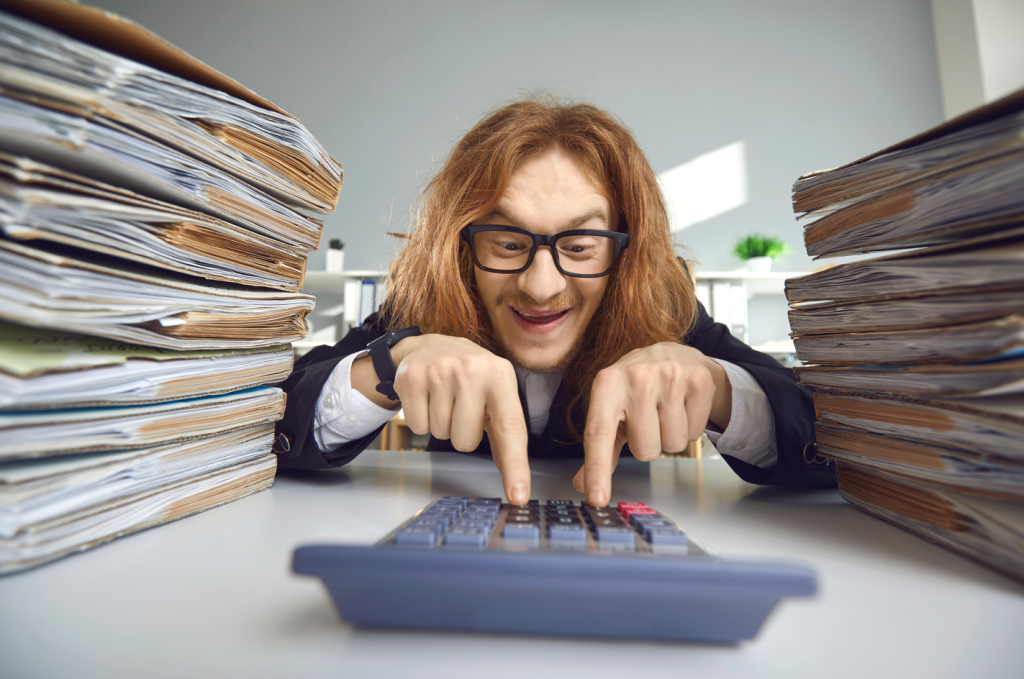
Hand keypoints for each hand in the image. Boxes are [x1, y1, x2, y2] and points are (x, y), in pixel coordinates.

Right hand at [351, 334, 530, 504]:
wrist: (430, 347)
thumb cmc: (470, 380)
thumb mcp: (495, 395)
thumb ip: (506, 435)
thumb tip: (516, 483)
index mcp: (501, 376)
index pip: (511, 428)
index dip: (515, 465)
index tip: (518, 495)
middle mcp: (473, 370)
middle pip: (465, 442)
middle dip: (461, 433)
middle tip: (460, 409)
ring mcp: (440, 371)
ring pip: (440, 434)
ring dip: (441, 425)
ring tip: (444, 400)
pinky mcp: (412, 377)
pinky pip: (418, 427)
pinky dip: (421, 419)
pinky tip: (427, 398)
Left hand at [573, 342, 731, 506]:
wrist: (674, 355)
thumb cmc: (637, 388)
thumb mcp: (612, 411)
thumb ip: (599, 450)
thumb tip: (583, 485)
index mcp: (606, 384)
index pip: (598, 434)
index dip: (597, 469)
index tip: (596, 498)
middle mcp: (636, 377)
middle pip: (645, 450)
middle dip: (648, 443)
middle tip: (648, 420)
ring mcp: (669, 376)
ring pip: (672, 445)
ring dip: (670, 436)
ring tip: (665, 412)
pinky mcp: (698, 380)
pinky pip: (695, 432)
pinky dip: (690, 427)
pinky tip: (682, 406)